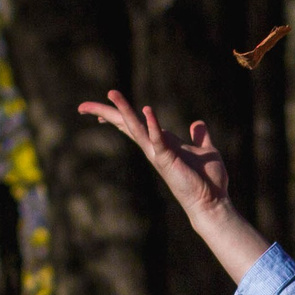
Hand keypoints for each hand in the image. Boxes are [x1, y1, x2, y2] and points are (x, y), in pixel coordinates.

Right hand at [80, 89, 272, 282]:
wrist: (212, 200)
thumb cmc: (207, 179)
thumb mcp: (204, 150)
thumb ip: (199, 137)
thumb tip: (197, 124)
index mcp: (162, 143)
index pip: (135, 125)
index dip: (119, 114)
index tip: (102, 107)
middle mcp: (154, 148)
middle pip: (126, 125)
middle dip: (106, 113)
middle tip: (82, 106)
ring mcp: (158, 153)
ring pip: (136, 128)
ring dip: (124, 110)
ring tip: (112, 94)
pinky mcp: (167, 159)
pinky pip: (158, 139)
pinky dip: (153, 125)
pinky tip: (147, 110)